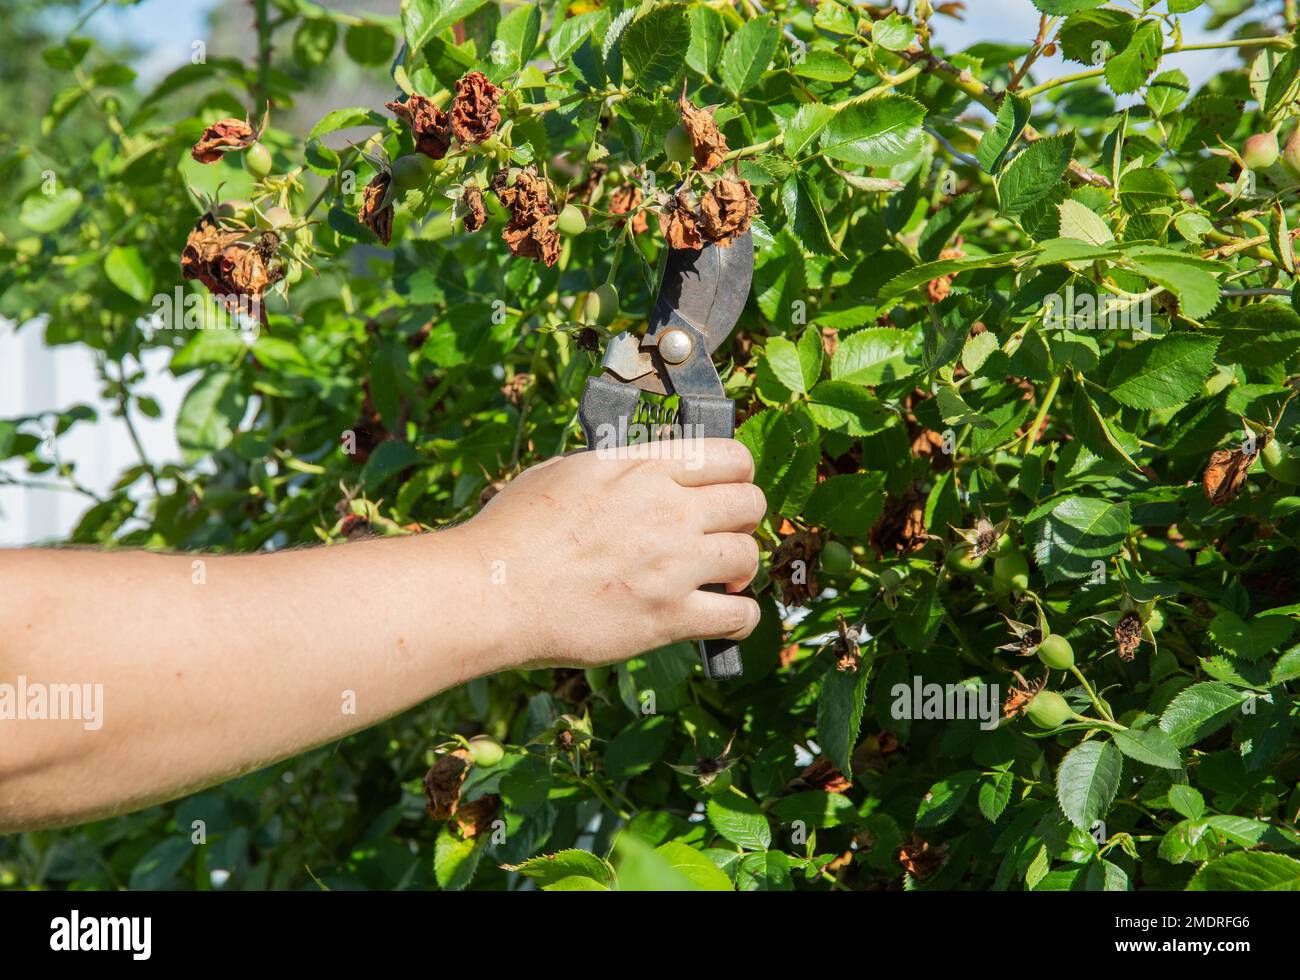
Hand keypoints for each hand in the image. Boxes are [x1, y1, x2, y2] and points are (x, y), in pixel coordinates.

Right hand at [462, 439, 764, 667]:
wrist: (492, 591)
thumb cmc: (512, 531)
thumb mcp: (565, 472)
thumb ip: (616, 468)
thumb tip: (639, 471)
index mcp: (643, 470)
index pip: (731, 458)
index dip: (737, 475)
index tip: (727, 491)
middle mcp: (668, 511)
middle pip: (751, 503)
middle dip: (743, 519)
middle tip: (722, 534)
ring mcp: (673, 565)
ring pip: (748, 556)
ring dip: (740, 567)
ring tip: (720, 578)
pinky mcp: (668, 618)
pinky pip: (739, 616)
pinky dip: (741, 616)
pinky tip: (726, 615)